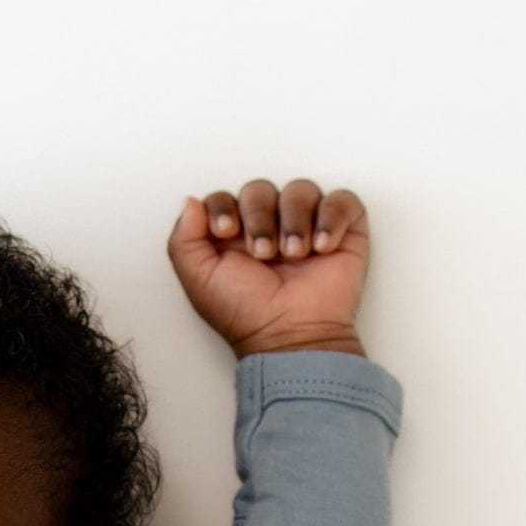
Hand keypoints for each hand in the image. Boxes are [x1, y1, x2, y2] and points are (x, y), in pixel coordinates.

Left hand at [167, 179, 368, 357]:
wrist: (291, 336)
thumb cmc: (246, 315)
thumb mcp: (199, 280)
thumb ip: (184, 239)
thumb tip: (191, 202)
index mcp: (233, 236)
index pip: (225, 197)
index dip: (224, 207)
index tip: (227, 231)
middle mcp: (268, 226)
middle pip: (260, 190)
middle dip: (259, 218)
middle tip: (263, 253)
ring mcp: (305, 226)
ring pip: (300, 190)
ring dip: (295, 220)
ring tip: (295, 255)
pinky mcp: (342, 232)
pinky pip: (342, 200)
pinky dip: (333, 217)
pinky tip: (323, 247)